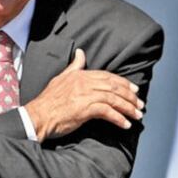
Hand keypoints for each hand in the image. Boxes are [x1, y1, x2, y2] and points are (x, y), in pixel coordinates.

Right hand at [24, 49, 143, 140]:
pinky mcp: (85, 109)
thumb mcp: (60, 79)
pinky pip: (108, 112)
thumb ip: (74, 67)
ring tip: (137, 115)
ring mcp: (85, 95)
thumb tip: (81, 53)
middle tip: (140, 104)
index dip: (123, 83)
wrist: (37, 116)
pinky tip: (125, 124)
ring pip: (114, 99)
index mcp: (79, 75)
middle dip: (130, 96)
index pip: (107, 76)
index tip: (134, 90)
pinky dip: (119, 118)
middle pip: (114, 87)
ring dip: (128, 108)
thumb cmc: (48, 101)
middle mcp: (84, 82)